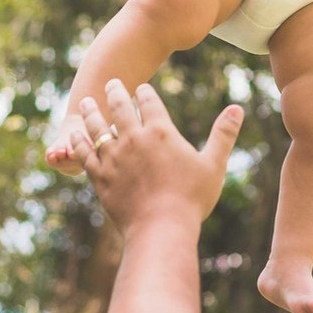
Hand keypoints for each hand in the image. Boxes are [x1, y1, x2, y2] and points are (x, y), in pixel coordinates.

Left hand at [76, 80, 242, 232]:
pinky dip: (79, 142)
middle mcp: (133, 139)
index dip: (144, 92)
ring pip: (97, 127)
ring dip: (91, 112)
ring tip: (86, 103)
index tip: (141, 88)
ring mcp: (113, 157)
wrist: (160, 229)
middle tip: (110, 83)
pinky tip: (75, 135)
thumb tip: (238, 108)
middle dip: (115, 92)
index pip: (149, 102)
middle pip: (120, 107)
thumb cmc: (191, 199)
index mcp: (161, 132)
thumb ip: (223, 135)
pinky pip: (85, 154)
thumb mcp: (214, 165)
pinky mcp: (99, 177)